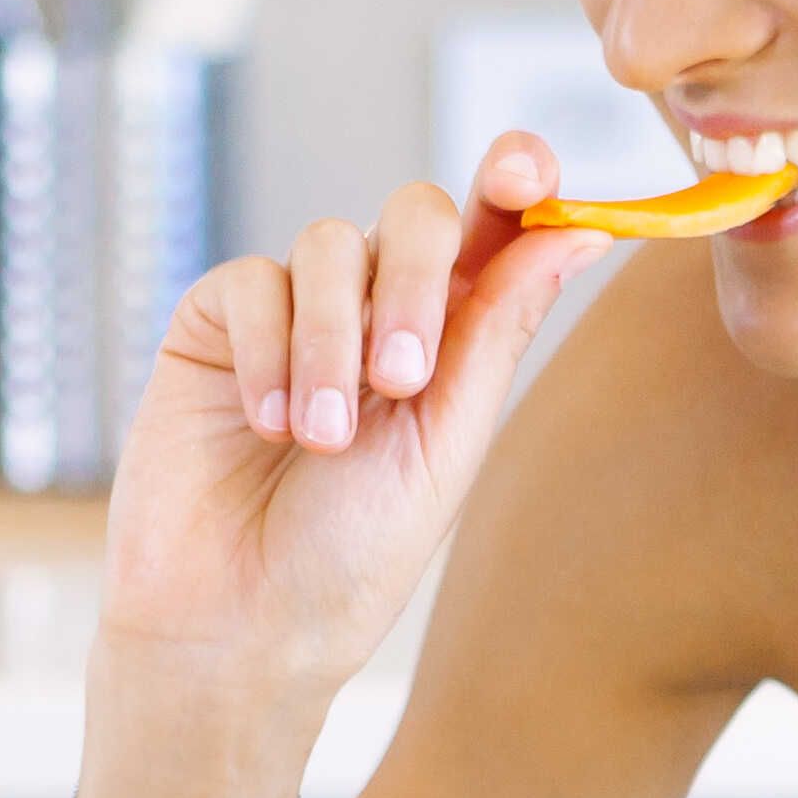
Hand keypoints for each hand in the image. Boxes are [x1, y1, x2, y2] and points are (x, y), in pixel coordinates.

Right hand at [97, 133, 611, 714]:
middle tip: (402, 378)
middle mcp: (376, 308)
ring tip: (321, 441)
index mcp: (452, 336)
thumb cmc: (350, 556)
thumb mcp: (445, 444)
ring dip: (332, 343)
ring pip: (328, 244)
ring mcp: (293, 310)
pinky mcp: (215, 323)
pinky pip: (251, 281)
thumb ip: (497, 330)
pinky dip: (266, 352)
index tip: (524, 173)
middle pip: (416, 214)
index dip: (515, 178)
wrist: (237, 624)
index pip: (494, 226)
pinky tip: (264, 424)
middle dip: (416, 281)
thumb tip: (583, 228)